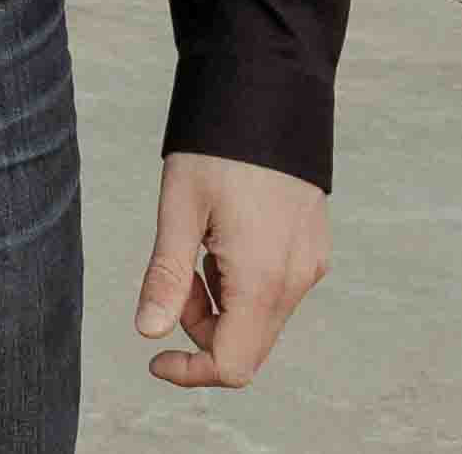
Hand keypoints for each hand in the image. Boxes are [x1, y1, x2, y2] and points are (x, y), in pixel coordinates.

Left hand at [134, 152, 327, 391]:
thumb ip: (166, 276)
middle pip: (246, 345)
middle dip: (201, 327)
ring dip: (220, 301)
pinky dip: (242, 282)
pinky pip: (275, 288)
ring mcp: (310, 263)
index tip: (154, 354)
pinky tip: (224, 236)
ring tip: (197, 243)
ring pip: (260, 317)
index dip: (190, 371)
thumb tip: (148, 331)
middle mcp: (296, 279)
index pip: (231, 364)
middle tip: (175, 273)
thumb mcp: (179, 208)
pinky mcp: (313, 246)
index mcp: (262, 278)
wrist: (272, 91)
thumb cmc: (219, 147)